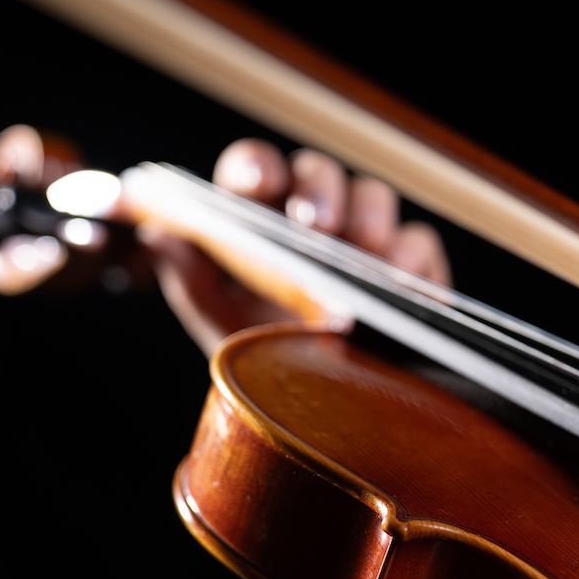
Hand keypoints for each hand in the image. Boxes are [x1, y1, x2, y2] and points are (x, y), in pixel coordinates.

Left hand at [0, 126, 449, 355]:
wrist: (316, 411)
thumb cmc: (263, 353)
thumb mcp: (217, 318)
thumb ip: (188, 274)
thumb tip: (159, 232)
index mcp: (262, 216)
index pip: (258, 170)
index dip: (257, 167)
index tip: (257, 185)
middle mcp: (316, 217)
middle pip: (320, 172)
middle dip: (319, 188)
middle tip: (314, 224)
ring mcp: (366, 240)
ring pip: (374, 195)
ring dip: (368, 214)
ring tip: (361, 248)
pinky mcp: (411, 269)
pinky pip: (419, 243)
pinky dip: (410, 255)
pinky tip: (398, 278)